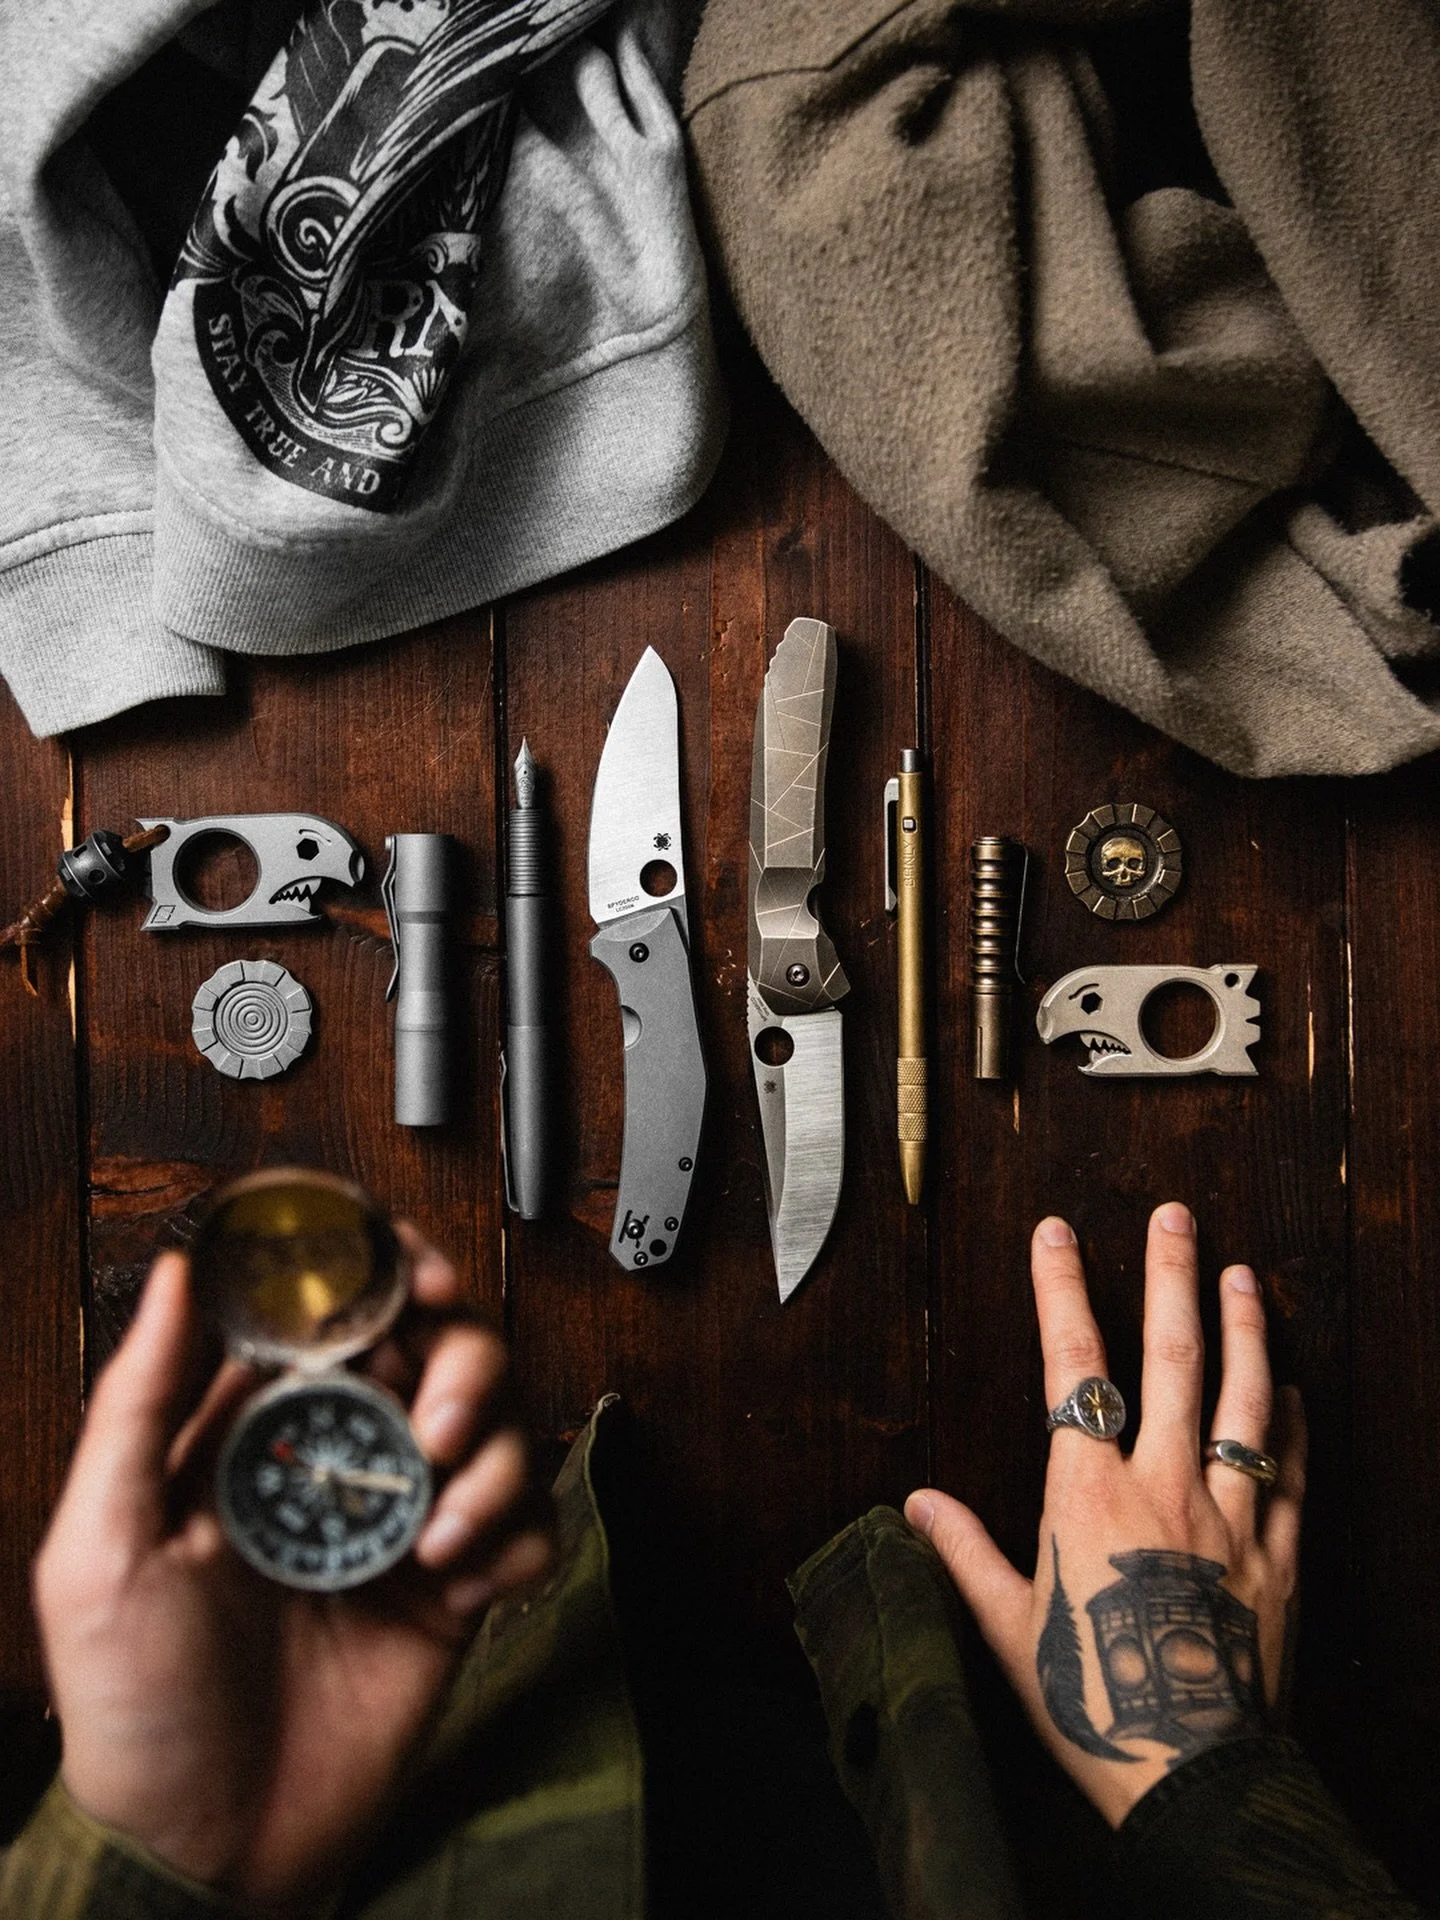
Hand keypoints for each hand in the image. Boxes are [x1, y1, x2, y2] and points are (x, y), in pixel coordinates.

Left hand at [34, 1228, 552, 1913]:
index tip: (415, 1280)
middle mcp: (338, 1458)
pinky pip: (527, 1523)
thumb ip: (137, 1403)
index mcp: (256, 1432)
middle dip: (462, 1364)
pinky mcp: (455, 1586)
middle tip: (436, 1425)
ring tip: (441, 1531)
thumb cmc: (136, 1712)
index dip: (388, 1273)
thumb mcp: (101, 1550)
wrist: (209, 1855)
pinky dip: (518, 1537)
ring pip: (497, 1424)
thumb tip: (181, 1274)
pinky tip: (464, 1583)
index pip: (336, 1312)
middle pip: (440, 1348)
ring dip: (493, 1459)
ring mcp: (401, 1519)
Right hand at [905, 1203, 1305, 1826]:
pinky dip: (1285, 1422)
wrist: (1190, 1771)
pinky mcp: (1278, 1555)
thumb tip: (920, 1504)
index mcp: (1088, 1493)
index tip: (1056, 1234)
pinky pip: (1287, 1470)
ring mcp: (1230, 1515)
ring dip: (1243, 1328)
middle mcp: (1164, 1485)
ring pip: (1243, 1399)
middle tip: (1176, 1217)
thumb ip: (966, 1553)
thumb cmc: (1092, 1702)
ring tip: (1242, 1275)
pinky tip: (1288, 1390)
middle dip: (1170, 1276)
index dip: (1061, 1291)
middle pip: (1172, 1357)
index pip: (1071, 1366)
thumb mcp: (1009, 1628)